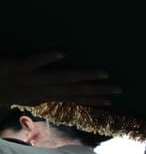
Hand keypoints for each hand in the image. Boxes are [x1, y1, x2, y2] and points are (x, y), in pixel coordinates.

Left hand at [0, 53, 118, 107]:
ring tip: (104, 73)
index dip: (93, 100)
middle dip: (98, 90)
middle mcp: (40, 89)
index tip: (112, 101)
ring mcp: (30, 78)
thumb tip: (58, 91)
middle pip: (74, 89)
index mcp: (42, 96)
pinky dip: (48, 57)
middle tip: (120, 89)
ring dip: (83, 75)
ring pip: (62, 77)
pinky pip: (35, 61)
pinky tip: (63, 52)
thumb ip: (39, 92)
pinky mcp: (17, 66)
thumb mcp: (20, 95)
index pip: (73, 98)